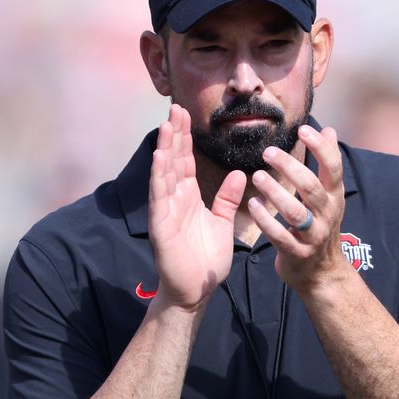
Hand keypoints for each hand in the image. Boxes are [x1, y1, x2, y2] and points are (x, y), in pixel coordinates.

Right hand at [148, 104, 245, 310]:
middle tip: (174, 108)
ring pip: (164, 174)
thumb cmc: (206, 260)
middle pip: (172, 161)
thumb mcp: (222, 222)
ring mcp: (165, 211)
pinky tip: (160, 157)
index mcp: (187, 198)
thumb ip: (227, 198)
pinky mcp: (161, 226)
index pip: (185, 162)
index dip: (185, 138)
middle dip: (173, 135)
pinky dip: (159, 177)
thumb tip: (239, 175)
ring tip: (166, 125)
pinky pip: (159, 197)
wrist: (197, 290)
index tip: (185, 115)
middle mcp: (174, 200)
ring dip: (164, 149)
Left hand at [245, 124, 348, 293]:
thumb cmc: (320, 227)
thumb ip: (326, 164)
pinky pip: (280, 236)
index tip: (303, 130)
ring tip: (257, 177)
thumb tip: (329, 130)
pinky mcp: (298, 253)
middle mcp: (327, 214)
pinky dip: (265, 221)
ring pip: (296, 212)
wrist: (322, 274)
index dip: (320, 148)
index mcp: (334, 197)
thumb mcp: (329, 196)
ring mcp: (314, 235)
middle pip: (311, 187)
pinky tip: (252, 206)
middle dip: (290, 168)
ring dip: (276, 193)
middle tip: (268, 152)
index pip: (333, 168)